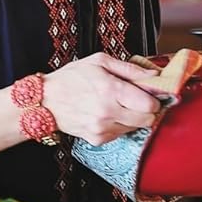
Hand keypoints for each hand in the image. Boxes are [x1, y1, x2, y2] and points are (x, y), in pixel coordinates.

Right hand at [42, 53, 165, 144]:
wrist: (46, 100)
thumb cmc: (71, 78)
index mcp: (111, 90)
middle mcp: (108, 112)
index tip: (150, 93)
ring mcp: (103, 128)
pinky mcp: (98, 139)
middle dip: (146, 110)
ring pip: (135, 128)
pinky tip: (108, 114)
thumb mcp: (100, 61)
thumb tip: (154, 76)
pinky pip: (121, 135)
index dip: (153, 98)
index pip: (149, 104)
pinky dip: (119, 125)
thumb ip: (130, 69)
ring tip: (117, 105)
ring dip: (132, 118)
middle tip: (137, 100)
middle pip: (147, 120)